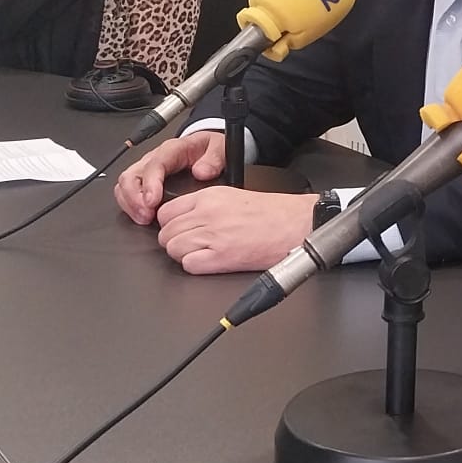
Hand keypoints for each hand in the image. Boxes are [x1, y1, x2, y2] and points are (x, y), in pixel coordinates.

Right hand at [114, 131, 225, 224]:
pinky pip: (127, 192)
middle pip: (131, 175)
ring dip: (131, 204)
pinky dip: (130, 206)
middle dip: (134, 198)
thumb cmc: (209, 148)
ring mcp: (146, 170)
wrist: (206, 148)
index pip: (154, 164)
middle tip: (146, 215)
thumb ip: (214, 158)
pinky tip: (141, 217)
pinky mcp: (144, 181)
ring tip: (143, 219)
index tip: (152, 201)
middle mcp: (154, 159)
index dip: (150, 183)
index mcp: (172, 150)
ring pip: (125, 185)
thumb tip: (201, 172)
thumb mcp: (219, 148)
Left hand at [153, 188, 315, 274]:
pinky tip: (208, 262)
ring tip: (200, 254)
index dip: (170, 225)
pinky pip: (189, 265)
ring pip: (173, 249)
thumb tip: (183, 218)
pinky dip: (195, 266)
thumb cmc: (272, 212)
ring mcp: (213, 236)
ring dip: (183, 255)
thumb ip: (204, 205)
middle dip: (174, 241)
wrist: (295, 224)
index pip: (166, 212)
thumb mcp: (231, 196)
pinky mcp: (222, 257)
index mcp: (209, 197)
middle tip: (190, 245)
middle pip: (166, 233)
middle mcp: (207, 214)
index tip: (177, 230)